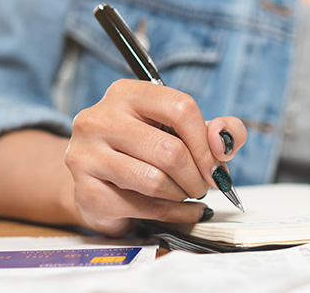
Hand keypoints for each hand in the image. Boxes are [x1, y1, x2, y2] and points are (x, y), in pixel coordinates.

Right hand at [62, 79, 243, 235]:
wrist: (96, 182)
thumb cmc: (142, 152)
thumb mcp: (181, 131)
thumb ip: (217, 130)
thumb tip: (222, 143)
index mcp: (126, 94)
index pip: (180, 108)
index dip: (207, 142)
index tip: (216, 163)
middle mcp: (100, 119)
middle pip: (170, 150)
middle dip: (197, 175)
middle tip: (202, 184)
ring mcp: (87, 155)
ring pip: (156, 180)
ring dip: (182, 194)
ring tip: (184, 193)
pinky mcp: (86, 192)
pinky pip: (145, 208)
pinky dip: (175, 214)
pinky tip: (181, 211)